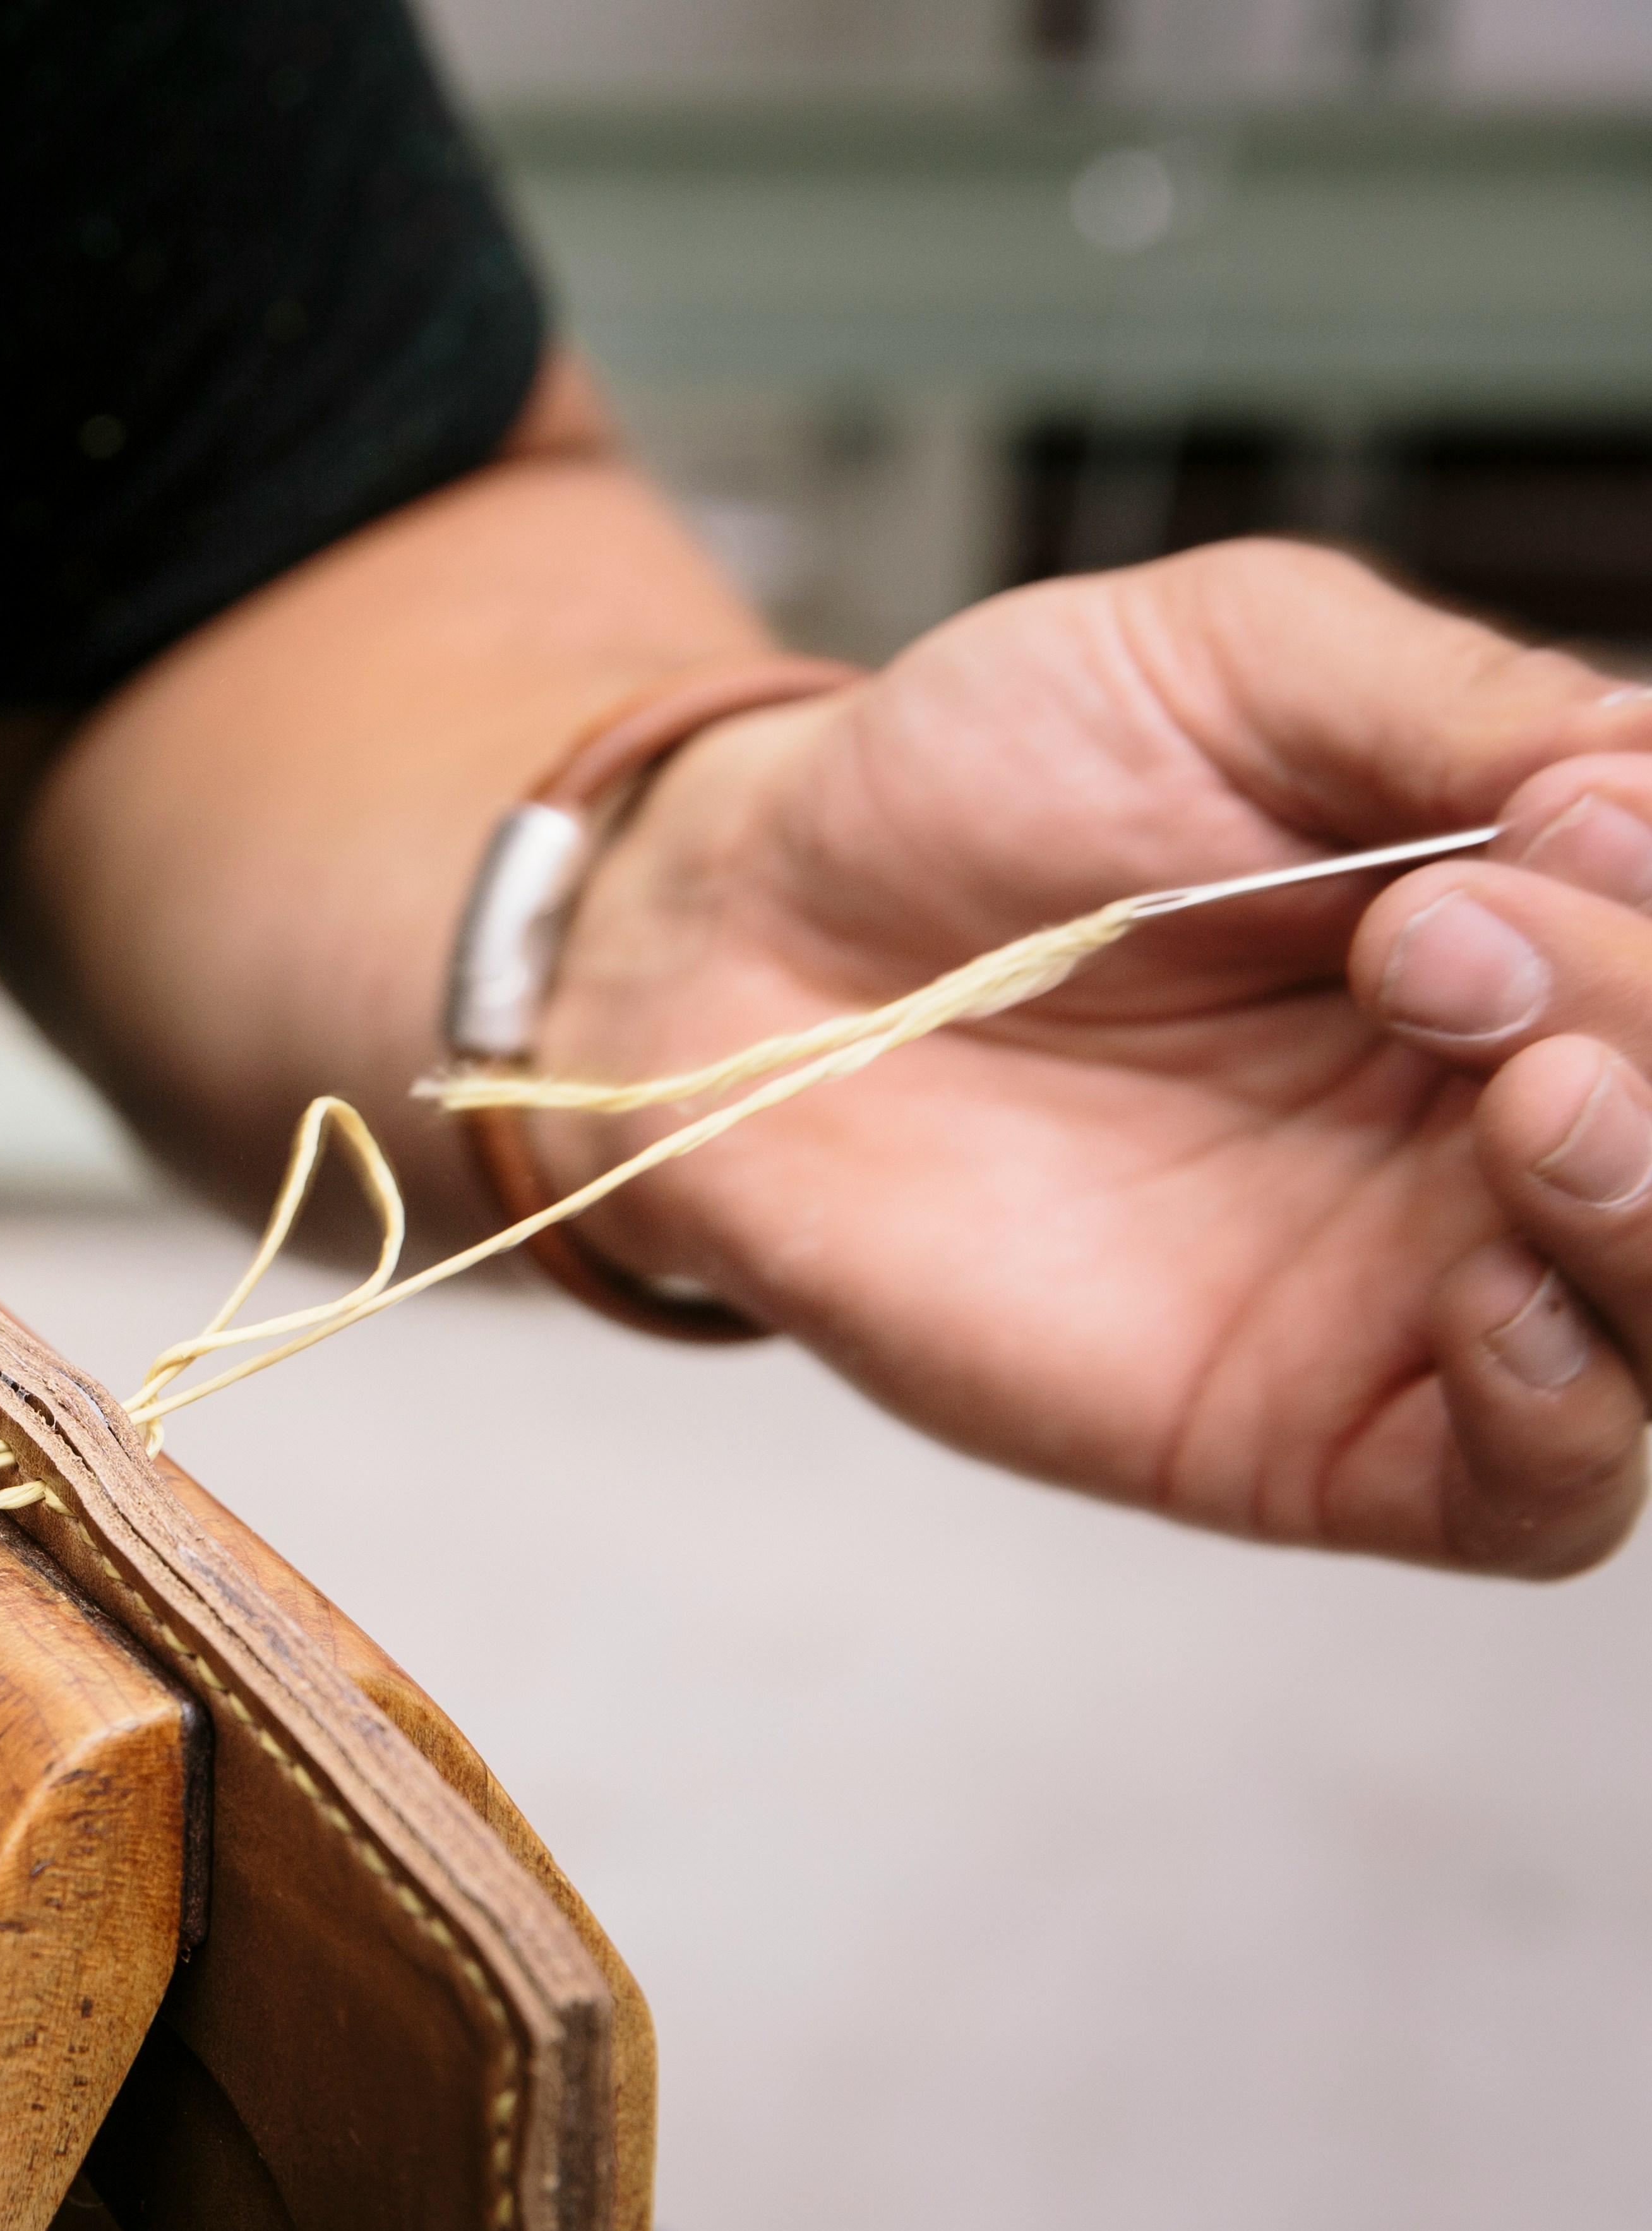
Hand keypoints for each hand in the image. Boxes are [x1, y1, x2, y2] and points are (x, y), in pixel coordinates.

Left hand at [552, 539, 1650, 1573]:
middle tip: (1446, 941)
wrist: (749, 929)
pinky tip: (1495, 1293)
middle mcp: (1517, 1119)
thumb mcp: (1230, 658)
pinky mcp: (1302, 1430)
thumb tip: (1646, 784)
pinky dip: (1568, 1409)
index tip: (1569, 820)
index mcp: (1551, 932)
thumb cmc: (977, 779)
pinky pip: (1532, 1492)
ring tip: (1533, 1092)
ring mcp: (1426, 1288)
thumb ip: (1460, 705)